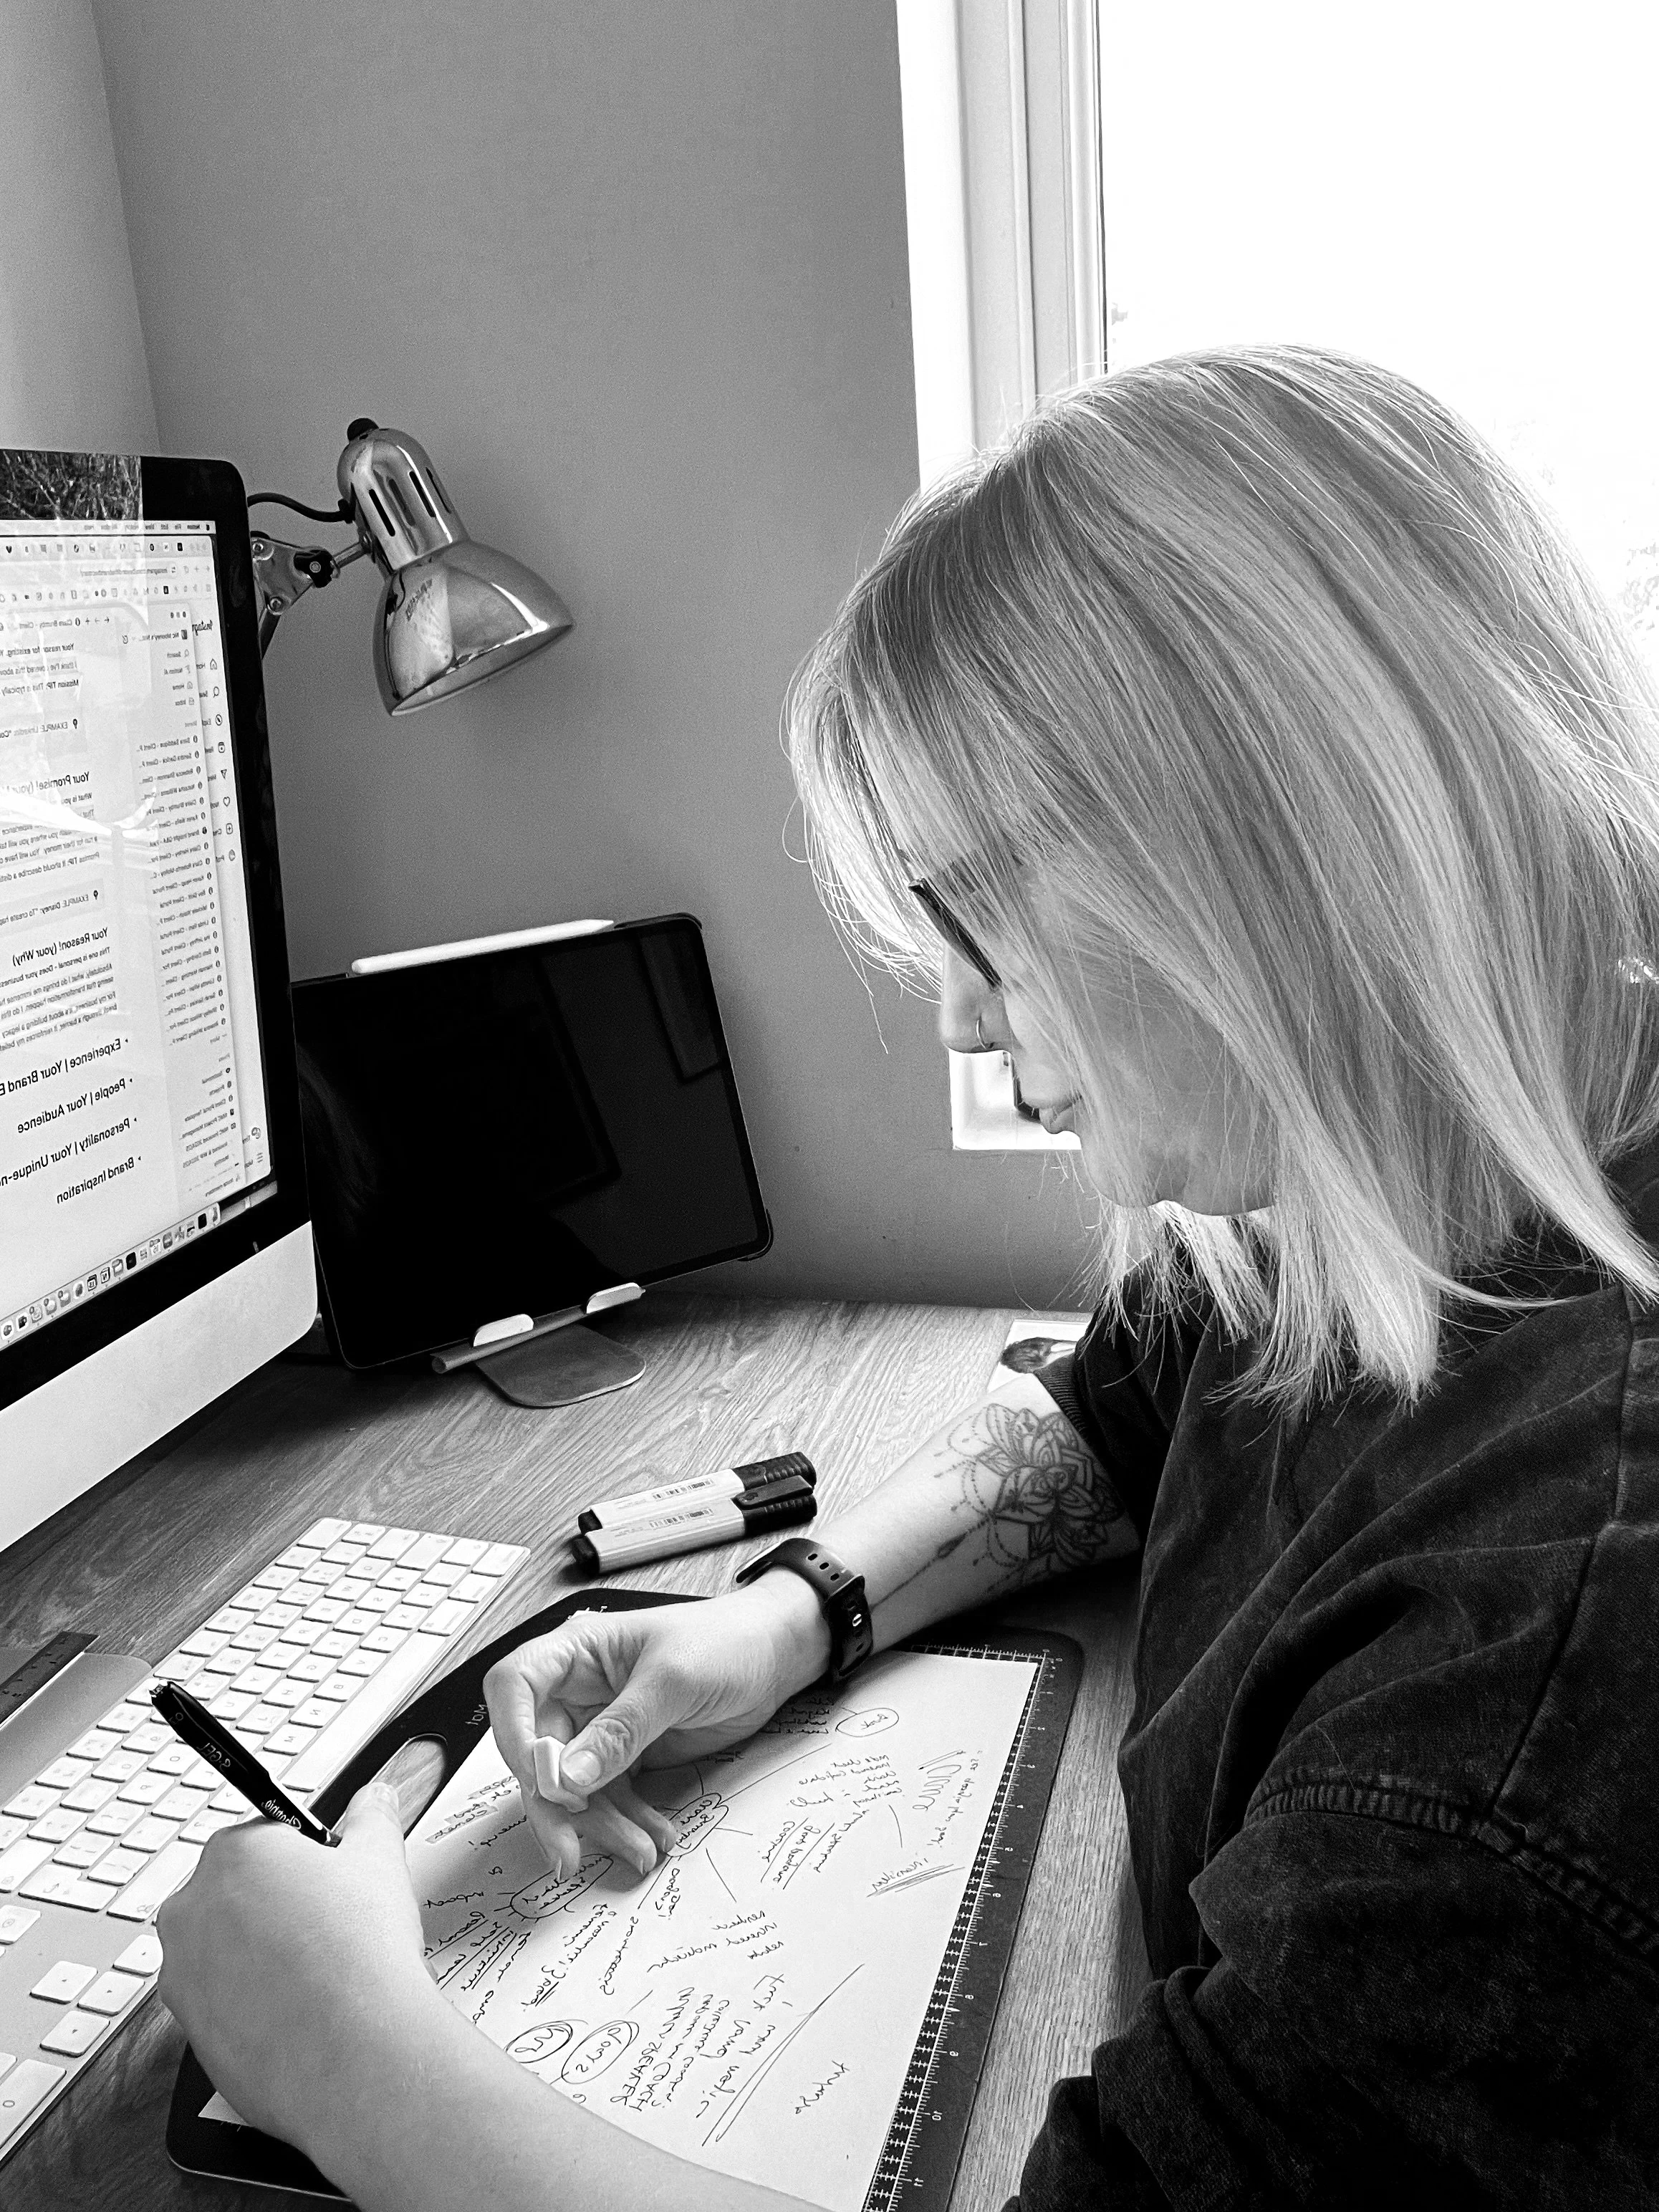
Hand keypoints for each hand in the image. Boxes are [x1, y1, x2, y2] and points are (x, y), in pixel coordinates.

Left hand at [156, 1783, 440, 2150]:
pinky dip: (253, 2008)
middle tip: (328, 1930)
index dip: (306, 1862)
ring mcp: (181, 1976)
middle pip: (237, 1894)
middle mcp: (191, 1909)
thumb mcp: (380, 1859)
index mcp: (233, 1853)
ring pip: (225, 1952)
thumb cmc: (362, 1955)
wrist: (354, 2055)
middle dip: (277, 1908)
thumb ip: (373, 1815)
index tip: (330, 1885)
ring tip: (319, 1977)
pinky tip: (300, 2014)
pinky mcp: (187, 2034)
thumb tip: (375, 1797)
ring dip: (261, 1958)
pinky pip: (222, 2006)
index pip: (265, 1839)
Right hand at [485, 1580, 827, 1878]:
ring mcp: (600, 1724)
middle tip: (569, 1851)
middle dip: (557, 1805)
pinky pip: (609, 1796)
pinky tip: (653, 1837)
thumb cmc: (726, 1641)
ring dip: (601, 1824)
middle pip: (539, 1751)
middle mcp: (578, 1688)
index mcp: (577, 1650)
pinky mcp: (625, 1753)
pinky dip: (626, 1822)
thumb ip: (619, 1731)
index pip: (515, 1687)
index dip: (513, 1735)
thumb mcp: (673, 1680)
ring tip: (641, 1848)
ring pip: (574, 1786)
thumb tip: (567, 1778)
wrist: (775, 1655)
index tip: (538, 1782)